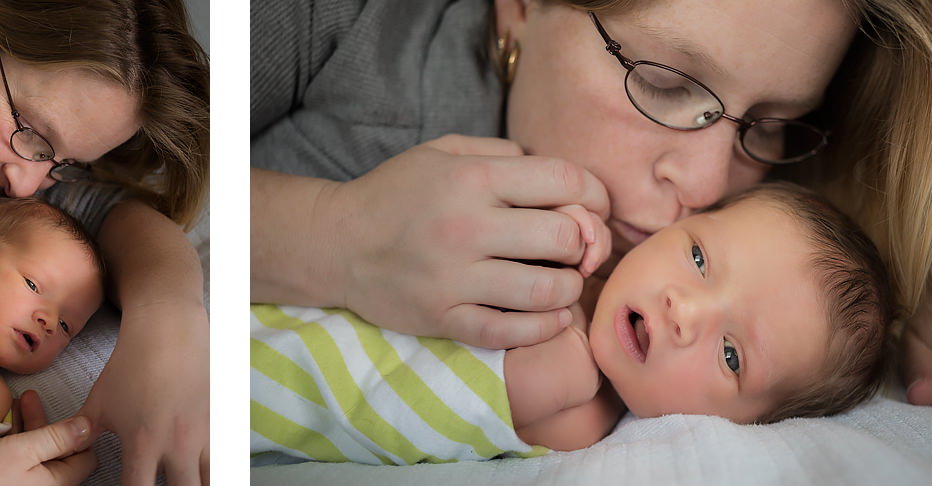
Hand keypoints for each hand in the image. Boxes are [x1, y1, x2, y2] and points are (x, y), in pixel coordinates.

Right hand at [0, 390, 96, 484]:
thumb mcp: (25, 449)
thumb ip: (58, 437)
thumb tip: (89, 426)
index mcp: (57, 482)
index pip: (86, 458)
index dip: (81, 434)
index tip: (70, 411)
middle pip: (59, 452)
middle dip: (47, 422)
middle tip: (32, 397)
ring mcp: (27, 485)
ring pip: (38, 452)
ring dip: (31, 425)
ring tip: (19, 402)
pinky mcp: (10, 483)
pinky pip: (22, 459)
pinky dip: (18, 439)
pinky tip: (9, 419)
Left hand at [78, 300, 208, 484]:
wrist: (167, 329)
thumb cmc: (131, 363)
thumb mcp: (100, 401)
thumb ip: (83, 432)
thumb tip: (67, 448)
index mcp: (142, 444)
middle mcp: (176, 446)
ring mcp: (203, 435)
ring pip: (211, 481)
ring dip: (198, 485)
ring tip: (187, 481)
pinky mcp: (220, 421)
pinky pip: (227, 458)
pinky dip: (218, 468)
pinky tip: (209, 470)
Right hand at [327, 135, 610, 348]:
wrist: (335, 243)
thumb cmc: (396, 193)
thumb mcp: (444, 152)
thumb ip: (504, 155)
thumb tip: (563, 182)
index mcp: (472, 178)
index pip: (565, 182)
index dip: (595, 195)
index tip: (592, 208)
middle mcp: (466, 226)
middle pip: (564, 238)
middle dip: (582, 244)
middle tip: (574, 250)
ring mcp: (454, 278)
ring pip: (547, 290)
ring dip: (567, 288)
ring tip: (559, 281)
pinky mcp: (443, 317)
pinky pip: (512, 331)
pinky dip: (543, 327)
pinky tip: (549, 316)